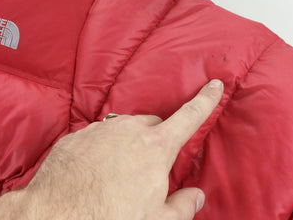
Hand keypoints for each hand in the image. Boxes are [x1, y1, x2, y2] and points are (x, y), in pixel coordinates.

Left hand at [0, 79, 223, 219]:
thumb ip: (182, 207)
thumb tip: (197, 196)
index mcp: (156, 147)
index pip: (189, 117)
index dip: (206, 100)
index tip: (215, 84)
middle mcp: (129, 129)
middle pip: (153, 125)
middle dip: (156, 140)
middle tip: (147, 169)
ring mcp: (101, 129)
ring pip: (124, 129)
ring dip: (126, 145)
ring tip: (115, 175)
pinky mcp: (77, 136)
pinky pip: (97, 136)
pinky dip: (101, 149)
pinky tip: (92, 172)